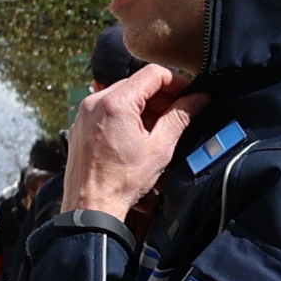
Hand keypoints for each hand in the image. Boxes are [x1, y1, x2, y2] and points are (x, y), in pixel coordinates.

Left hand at [64, 66, 199, 221]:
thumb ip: (180, 117)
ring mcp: (84, 113)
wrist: (91, 206)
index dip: (177, 82)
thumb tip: (199, 98)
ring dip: (145, 105)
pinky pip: (107, 108)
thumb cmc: (122, 181)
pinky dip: (127, 114)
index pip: (153, 73)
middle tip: (180, 113)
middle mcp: (94, 102)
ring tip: (160, 128)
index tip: (190, 96)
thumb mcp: (160, 148)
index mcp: (115, 103)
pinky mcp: (80, 125)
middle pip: (137, 82)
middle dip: (162, 95)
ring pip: (122, 94)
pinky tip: (139, 134)